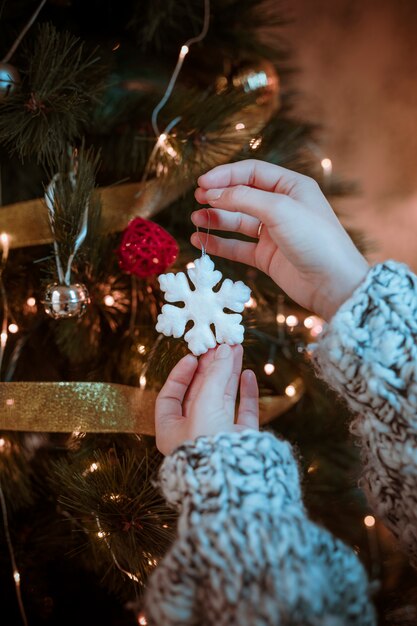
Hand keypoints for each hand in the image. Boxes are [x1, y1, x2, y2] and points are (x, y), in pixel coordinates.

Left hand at [155, 343, 258, 455]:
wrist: (235, 480)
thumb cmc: (207, 445)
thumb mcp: (205, 403)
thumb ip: (215, 375)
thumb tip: (224, 351)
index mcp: (171, 431)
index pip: (170, 396)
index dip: (181, 374)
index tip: (193, 356)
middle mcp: (194, 434)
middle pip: (201, 393)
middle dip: (211, 368)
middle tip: (220, 345)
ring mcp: (219, 436)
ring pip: (224, 398)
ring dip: (229, 373)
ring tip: (236, 350)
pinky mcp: (241, 440)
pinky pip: (244, 411)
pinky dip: (246, 392)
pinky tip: (248, 373)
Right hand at [193, 159, 368, 320]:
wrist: (333, 284)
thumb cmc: (315, 239)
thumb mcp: (279, 209)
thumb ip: (243, 198)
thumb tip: (212, 192)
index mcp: (291, 187)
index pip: (252, 172)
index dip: (225, 175)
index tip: (202, 183)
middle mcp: (282, 207)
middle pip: (243, 195)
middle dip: (219, 196)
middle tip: (197, 199)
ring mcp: (274, 233)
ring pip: (237, 221)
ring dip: (216, 219)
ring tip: (196, 219)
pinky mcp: (267, 257)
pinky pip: (237, 246)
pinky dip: (219, 243)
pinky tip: (200, 240)